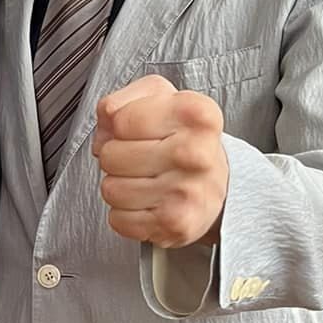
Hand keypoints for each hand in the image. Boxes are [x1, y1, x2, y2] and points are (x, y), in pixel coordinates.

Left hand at [92, 76, 228, 248]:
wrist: (218, 184)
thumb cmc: (183, 139)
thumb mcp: (160, 100)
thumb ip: (124, 99)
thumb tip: (105, 121)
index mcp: (195, 113)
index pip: (120, 119)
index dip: (117, 126)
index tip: (137, 131)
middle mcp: (195, 152)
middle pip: (110, 154)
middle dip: (116, 156)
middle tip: (141, 158)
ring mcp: (186, 191)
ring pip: (110, 189)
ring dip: (119, 186)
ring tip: (145, 180)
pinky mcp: (175, 223)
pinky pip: (118, 219)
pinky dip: (126, 214)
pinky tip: (148, 202)